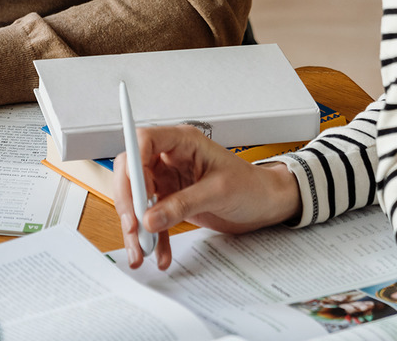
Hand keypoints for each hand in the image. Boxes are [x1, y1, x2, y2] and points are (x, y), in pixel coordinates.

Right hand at [113, 125, 300, 270]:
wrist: (267, 204)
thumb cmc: (251, 185)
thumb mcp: (218, 192)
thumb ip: (182, 204)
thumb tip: (149, 218)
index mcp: (182, 142)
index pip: (144, 142)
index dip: (133, 165)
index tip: (134, 194)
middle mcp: (170, 158)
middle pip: (133, 173)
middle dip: (129, 202)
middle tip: (134, 228)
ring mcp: (169, 180)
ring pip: (139, 200)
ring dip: (137, 227)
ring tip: (142, 252)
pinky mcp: (172, 201)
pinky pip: (154, 218)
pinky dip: (154, 237)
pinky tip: (160, 254)